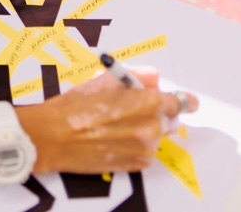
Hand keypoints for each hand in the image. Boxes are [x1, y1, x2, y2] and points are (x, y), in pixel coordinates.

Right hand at [29, 67, 197, 173]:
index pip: (181, 102)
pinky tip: (115, 136)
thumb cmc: (75, 106)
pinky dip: (137, 144)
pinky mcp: (134, 164)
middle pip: (171, 120)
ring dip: (146, 128)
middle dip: (159, 112)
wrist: (54, 137)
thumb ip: (138, 75)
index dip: (182, 99)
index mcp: (148, 103)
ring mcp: (144, 149)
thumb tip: (154, 77)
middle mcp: (151, 128)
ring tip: (117, 123)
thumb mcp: (105, 79)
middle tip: (136, 107)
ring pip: (157, 136)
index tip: (186, 100)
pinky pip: (146, 152)